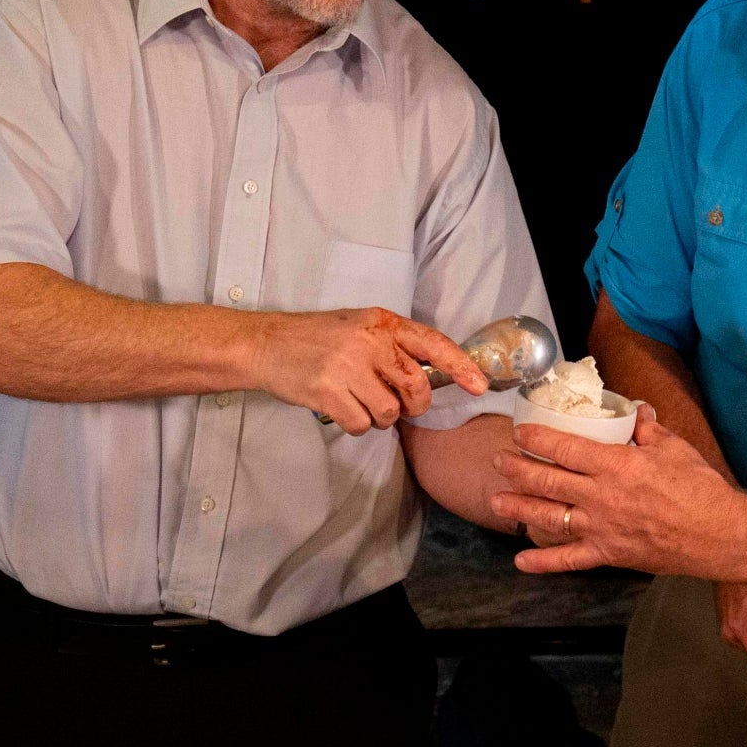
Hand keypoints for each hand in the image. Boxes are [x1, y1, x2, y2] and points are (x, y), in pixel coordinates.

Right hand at [253, 308, 487, 434]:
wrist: (267, 344)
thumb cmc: (316, 338)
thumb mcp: (359, 327)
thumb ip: (392, 345)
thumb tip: (431, 375)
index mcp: (381, 322)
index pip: (432, 344)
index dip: (460, 367)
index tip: (479, 385)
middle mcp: (369, 342)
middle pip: (416, 387)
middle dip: (413, 406)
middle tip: (399, 406)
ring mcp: (348, 367)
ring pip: (389, 412)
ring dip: (379, 417)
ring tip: (358, 401)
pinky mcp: (328, 392)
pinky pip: (362, 424)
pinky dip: (355, 424)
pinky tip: (341, 408)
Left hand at [487, 406, 746, 577]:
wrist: (720, 534)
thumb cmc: (700, 487)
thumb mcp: (674, 448)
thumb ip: (647, 429)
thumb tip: (636, 410)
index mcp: (617, 465)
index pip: (565, 448)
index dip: (537, 437)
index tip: (520, 431)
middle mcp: (602, 496)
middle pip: (548, 480)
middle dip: (518, 469)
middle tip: (498, 461)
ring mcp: (602, 528)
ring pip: (550, 517)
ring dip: (519, 508)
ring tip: (495, 500)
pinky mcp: (609, 554)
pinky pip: (570, 560)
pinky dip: (544, 563)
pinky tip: (520, 562)